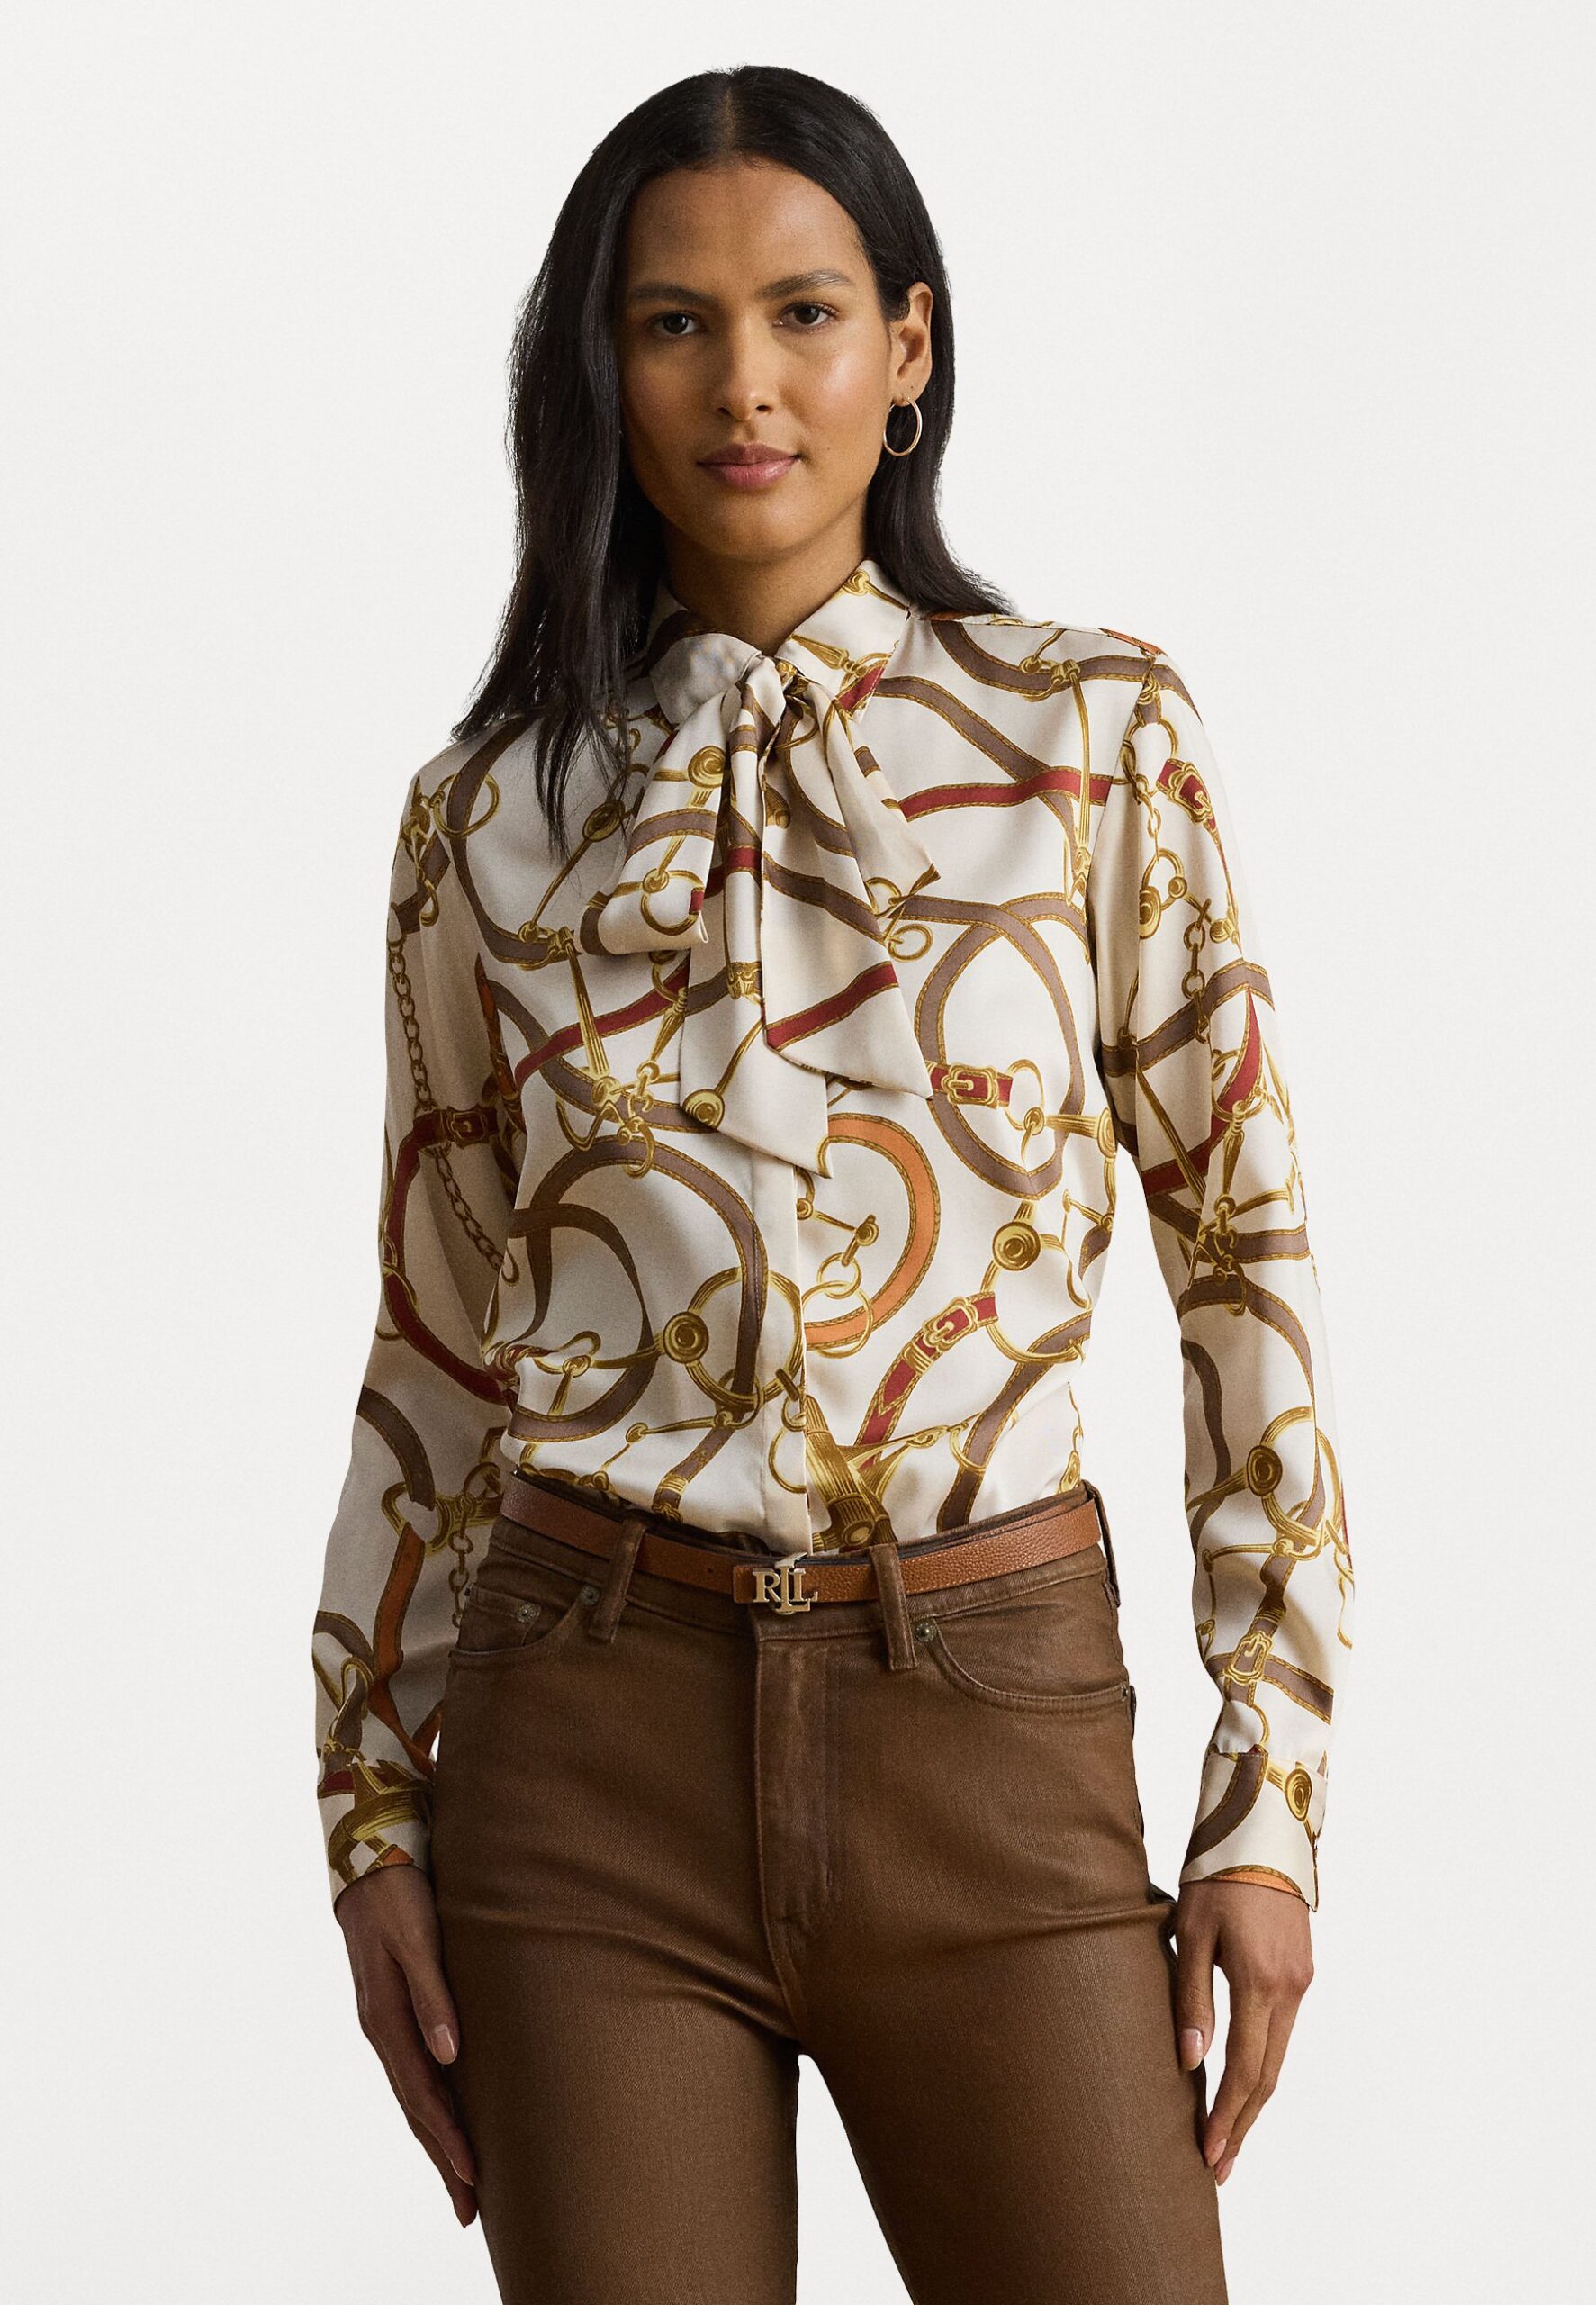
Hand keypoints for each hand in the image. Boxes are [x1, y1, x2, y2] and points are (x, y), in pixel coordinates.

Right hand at [335, 1863, 477, 2226]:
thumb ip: (433, 1993)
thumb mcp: (417, 1937)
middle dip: (444, 2159)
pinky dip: (429, 2106)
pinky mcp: (393, 2011)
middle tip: (472, 2210)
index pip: (423, 2095)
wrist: (367, 1858)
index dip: (449, 2139)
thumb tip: (450, 2055)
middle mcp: (382, 2030)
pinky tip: (445, 2119)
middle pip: (416, 2109)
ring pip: (414, 2096)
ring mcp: (385, 2024)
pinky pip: (413, 2072)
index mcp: (386, 2019)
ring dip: (437, 2140)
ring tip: (463, 2182)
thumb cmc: (399, 1894)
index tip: (476, 2179)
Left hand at [1173, 1877, 1313, 2184]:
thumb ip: (1191, 1998)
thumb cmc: (1216, 1875)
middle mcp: (1290, 1989)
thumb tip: (1192, 2062)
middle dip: (1242, 2124)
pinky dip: (1263, 2065)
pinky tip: (1242, 2082)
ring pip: (1278, 2056)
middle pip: (1269, 2076)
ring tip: (1227, 2136)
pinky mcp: (1301, 1971)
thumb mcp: (1191, 1931)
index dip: (1227, 2118)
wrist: (1262, 1828)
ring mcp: (1301, 1981)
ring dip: (1253, 2099)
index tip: (1209, 2156)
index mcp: (1260, 1982)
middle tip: (1218, 2167)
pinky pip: (1282, 2031)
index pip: (1245, 2070)